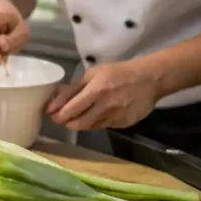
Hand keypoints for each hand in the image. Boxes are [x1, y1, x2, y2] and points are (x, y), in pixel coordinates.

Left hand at [46, 61, 160, 130]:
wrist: (149, 80)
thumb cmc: (118, 72)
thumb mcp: (93, 74)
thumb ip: (73, 88)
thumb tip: (53, 101)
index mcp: (96, 91)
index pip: (71, 110)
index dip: (58, 115)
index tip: (51, 114)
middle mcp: (105, 107)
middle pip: (79, 123)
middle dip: (67, 122)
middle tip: (62, 118)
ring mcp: (116, 117)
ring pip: (90, 127)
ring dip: (80, 123)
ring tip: (77, 116)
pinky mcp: (124, 124)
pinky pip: (104, 126)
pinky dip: (95, 123)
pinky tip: (95, 115)